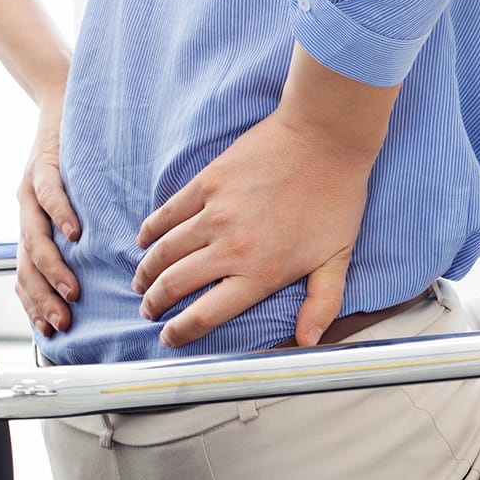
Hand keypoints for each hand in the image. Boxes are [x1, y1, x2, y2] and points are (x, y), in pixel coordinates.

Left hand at [15, 100, 79, 336]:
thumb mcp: (79, 206)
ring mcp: (31, 192)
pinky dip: (63, 216)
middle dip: (43, 299)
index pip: (27, 279)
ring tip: (71, 290)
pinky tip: (77, 234)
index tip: (55, 334)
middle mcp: (27, 215)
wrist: (61, 104)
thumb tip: (111, 272)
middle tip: (63, 322)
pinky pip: (50, 195)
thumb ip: (87, 238)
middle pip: (26, 268)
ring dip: (53, 269)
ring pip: (35, 239)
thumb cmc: (79, 159)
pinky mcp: (43, 166)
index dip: (37, 307)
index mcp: (35, 229)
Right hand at [132, 110, 371, 348]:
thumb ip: (322, 302)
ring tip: (141, 283)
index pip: (205, 314)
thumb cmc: (336, 197)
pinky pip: (167, 213)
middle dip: (155, 304)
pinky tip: (144, 241)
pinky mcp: (207, 183)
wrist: (325, 138)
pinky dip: (151, 230)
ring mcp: (215, 213)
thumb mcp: (338, 258)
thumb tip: (309, 341)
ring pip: (165, 251)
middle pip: (175, 285)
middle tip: (149, 310)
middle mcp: (231, 248)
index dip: (180, 331)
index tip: (169, 337)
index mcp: (261, 273)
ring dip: (147, 272)